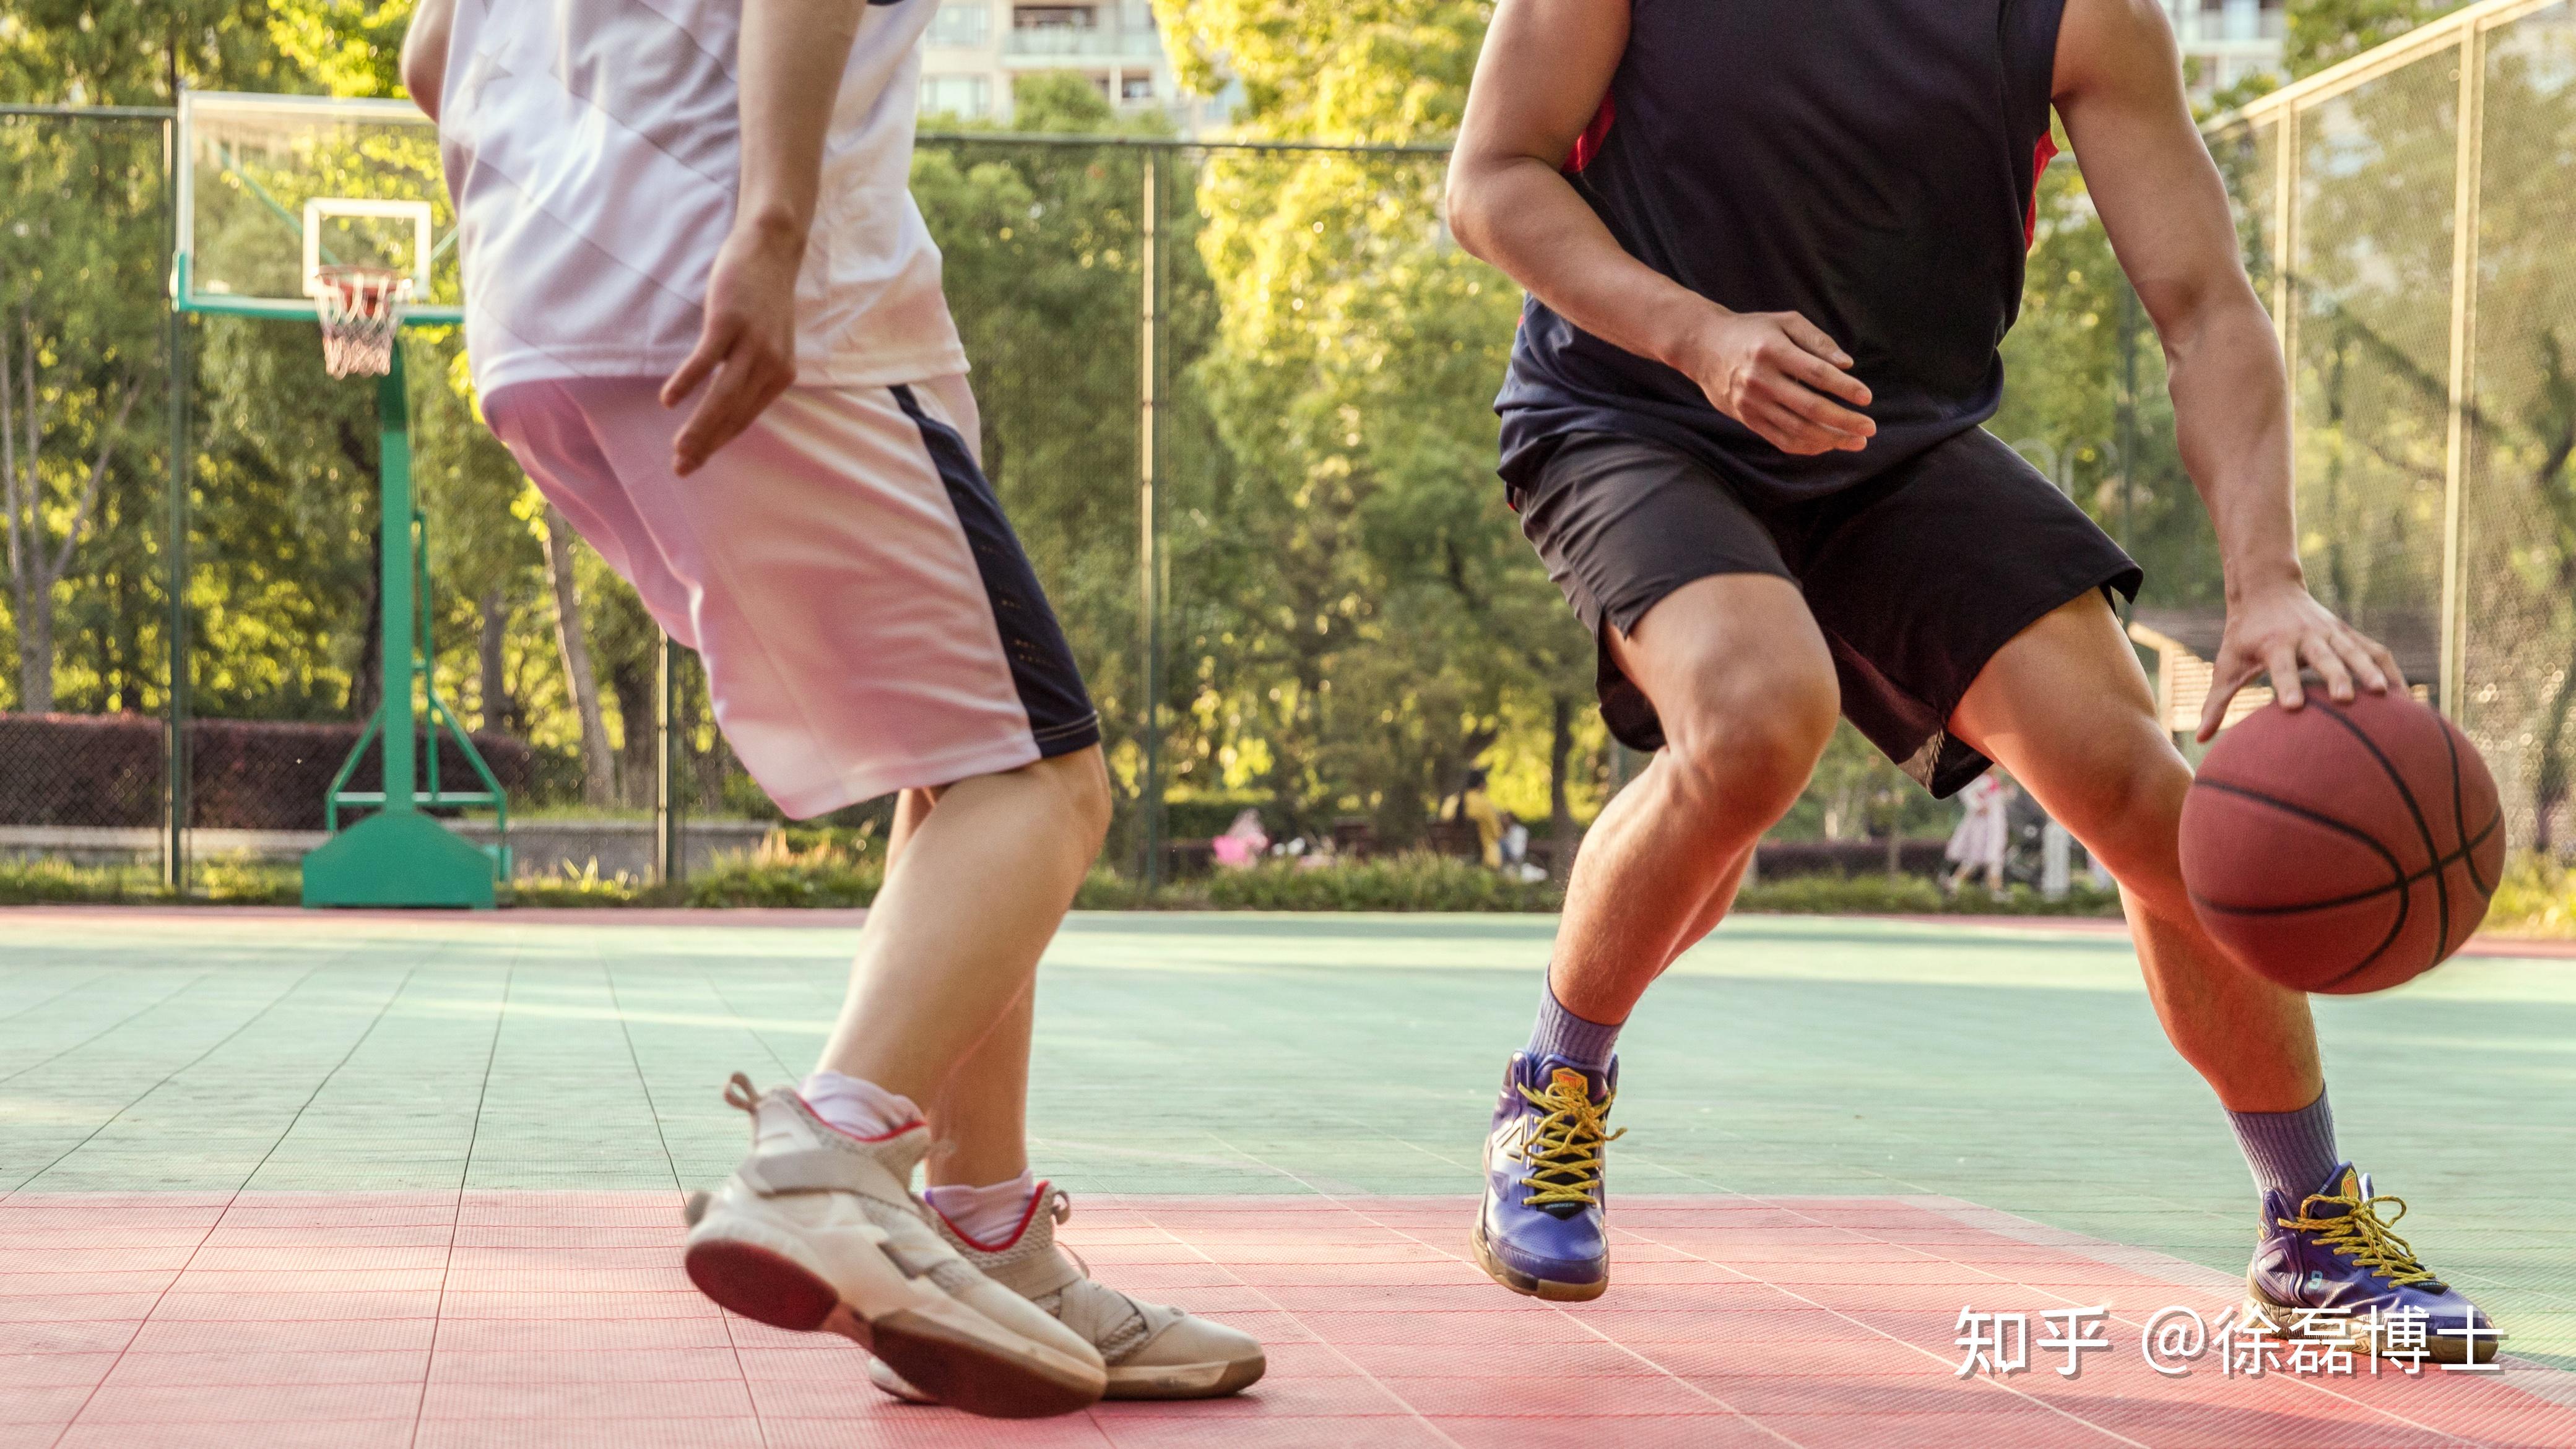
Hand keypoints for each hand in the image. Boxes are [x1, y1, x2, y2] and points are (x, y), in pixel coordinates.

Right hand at [661, 215, 804, 475]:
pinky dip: (688, 382)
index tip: (696, 462)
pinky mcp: (730, 322)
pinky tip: (669, 401)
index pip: (745, 418)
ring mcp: (751, 343)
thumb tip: (725, 402)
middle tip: (681, 468)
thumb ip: (750, 371)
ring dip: (699, 426)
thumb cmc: (762, 296)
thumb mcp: (766, 340)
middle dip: (706, 445)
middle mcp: (771, 365)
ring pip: (723, 395)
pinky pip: (707, 359)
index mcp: (779, 374)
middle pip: (733, 414)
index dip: (719, 443)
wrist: (771, 249)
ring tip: (678, 449)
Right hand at [1679, 307, 1875, 455]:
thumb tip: (1847, 364)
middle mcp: (1759, 379)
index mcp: (1772, 350)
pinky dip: (1808, 446)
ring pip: (1797, 429)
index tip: (1867, 397)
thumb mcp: (1784, 322)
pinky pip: (1781, 440)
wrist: (1703, 348)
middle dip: (1844, 420)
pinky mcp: (1747, 419)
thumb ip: (1817, 340)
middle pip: (1810, 407)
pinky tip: (1829, 445)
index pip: (1816, 373)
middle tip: (1870, 428)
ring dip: (1831, 439)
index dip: (1844, 387)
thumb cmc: (1752, 331)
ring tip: (1857, 441)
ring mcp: (1751, 403)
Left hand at [2198, 582, 2403, 740]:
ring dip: (2370, 671)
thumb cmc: (2243, 636)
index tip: (2293, 707)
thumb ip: (2216, 701)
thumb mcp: (2226, 664)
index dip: (2287, 685)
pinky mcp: (2347, 634)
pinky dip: (2388, 669)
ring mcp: (2331, 633)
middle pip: (2324, 658)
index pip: (2282, 667)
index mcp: (2274, 644)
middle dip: (2336, 677)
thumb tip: (2200, 738)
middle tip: (2346, 700)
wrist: (2267, 590)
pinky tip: (2403, 695)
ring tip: (2387, 697)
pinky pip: (2373, 650)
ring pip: (2355, 651)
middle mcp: (2306, 636)